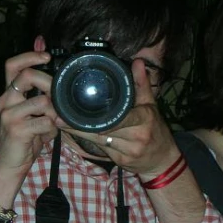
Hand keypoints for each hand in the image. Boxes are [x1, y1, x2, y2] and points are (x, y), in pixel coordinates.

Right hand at [0, 47, 57, 199]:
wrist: (8, 166)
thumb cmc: (23, 139)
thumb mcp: (30, 113)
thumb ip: (39, 95)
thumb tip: (55, 77)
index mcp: (8, 95)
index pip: (12, 65)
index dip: (30, 55)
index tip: (46, 54)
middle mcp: (5, 101)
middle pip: (27, 75)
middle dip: (50, 83)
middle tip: (59, 95)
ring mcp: (9, 115)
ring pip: (42, 101)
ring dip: (54, 113)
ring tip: (51, 124)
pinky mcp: (16, 129)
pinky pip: (46, 122)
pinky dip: (52, 130)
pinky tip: (47, 136)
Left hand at [64, 58, 177, 175]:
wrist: (163, 160)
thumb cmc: (156, 130)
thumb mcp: (151, 105)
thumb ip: (142, 84)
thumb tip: (137, 62)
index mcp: (144, 119)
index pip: (119, 117)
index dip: (99, 117)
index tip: (79, 110)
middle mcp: (136, 136)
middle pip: (103, 130)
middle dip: (80, 123)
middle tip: (59, 114)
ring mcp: (128, 151)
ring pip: (97, 140)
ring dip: (78, 132)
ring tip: (60, 122)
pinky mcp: (120, 161)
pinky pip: (100, 148)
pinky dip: (86, 140)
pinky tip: (73, 133)